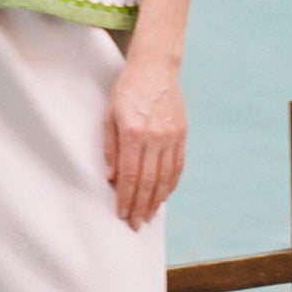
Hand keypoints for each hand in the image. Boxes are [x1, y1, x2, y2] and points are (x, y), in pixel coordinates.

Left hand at [103, 56, 185, 230]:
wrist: (155, 67)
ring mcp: (171, 136)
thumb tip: (110, 177)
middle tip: (135, 224)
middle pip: (149, 181)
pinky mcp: (182, 134)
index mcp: (134, 133)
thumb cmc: (126, 89)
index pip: (130, 175)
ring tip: (148, 216)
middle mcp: (155, 137)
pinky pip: (177, 165)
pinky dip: (171, 184)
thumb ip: (110, 147)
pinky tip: (164, 196)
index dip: (126, 198)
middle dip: (140, 206)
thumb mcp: (109, 115)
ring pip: (165, 177)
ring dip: (156, 200)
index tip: (121, 214)